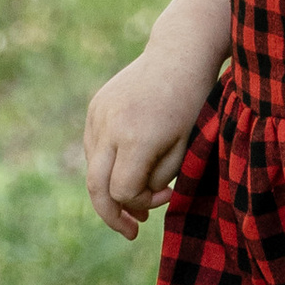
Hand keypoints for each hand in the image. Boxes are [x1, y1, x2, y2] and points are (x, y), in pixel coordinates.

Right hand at [84, 46, 213, 238]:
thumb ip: (158, 179)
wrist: (179, 53)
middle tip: (131, 231)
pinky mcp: (96, 106)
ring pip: (93, 168)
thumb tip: (133, 199)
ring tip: (135, 199)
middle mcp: (110, 126)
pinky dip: (106, 165)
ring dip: (109, 189)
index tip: (166, 197)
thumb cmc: (191, 102)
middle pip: (95, 187)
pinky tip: (129, 167)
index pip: (123, 192)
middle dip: (111, 215)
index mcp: (136, 138)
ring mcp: (98, 114)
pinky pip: (93, 147)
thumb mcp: (184, 147)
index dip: (141, 205)